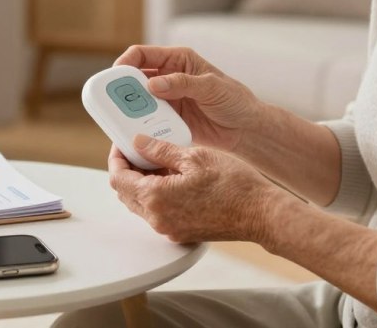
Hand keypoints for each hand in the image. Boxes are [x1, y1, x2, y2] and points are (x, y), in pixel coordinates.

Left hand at [108, 135, 289, 243]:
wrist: (260, 213)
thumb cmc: (233, 184)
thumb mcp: (195, 156)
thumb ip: (160, 149)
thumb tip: (138, 143)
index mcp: (156, 197)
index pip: (118, 178)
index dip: (117, 157)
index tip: (122, 143)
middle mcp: (157, 218)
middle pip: (126, 192)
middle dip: (128, 169)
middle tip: (139, 149)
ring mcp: (168, 228)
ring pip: (141, 203)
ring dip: (143, 182)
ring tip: (160, 160)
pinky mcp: (180, 232)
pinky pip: (157, 212)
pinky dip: (157, 194)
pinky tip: (174, 177)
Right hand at [114, 45, 264, 151]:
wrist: (245, 130)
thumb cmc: (235, 101)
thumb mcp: (212, 87)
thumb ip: (183, 83)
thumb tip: (154, 84)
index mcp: (178, 60)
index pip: (143, 54)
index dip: (125, 61)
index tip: (116, 75)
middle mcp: (168, 77)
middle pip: (135, 78)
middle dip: (122, 87)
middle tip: (113, 100)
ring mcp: (167, 98)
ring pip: (138, 100)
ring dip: (129, 107)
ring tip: (122, 117)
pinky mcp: (168, 118)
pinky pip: (147, 119)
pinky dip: (139, 123)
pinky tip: (136, 130)